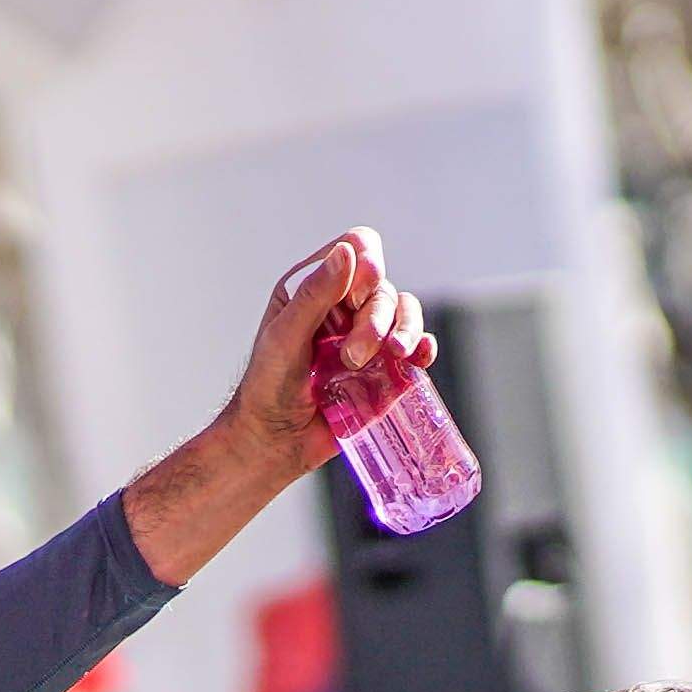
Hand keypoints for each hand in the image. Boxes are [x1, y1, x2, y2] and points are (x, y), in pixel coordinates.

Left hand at [226, 230, 427, 472]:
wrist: (274, 442)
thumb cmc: (267, 388)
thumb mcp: (284, 337)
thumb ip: (315, 295)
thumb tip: (348, 252)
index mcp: (315, 287)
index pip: (358, 248)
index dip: (368, 262)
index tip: (356, 296)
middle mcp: (344, 307)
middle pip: (384, 287)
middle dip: (376, 319)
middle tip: (353, 356)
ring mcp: (367, 336)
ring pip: (406, 312)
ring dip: (406, 331)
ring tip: (394, 357)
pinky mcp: (384, 367)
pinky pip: (417, 347)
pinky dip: (424, 348)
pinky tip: (420, 358)